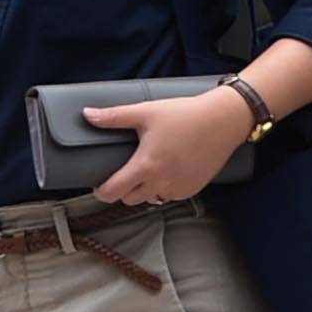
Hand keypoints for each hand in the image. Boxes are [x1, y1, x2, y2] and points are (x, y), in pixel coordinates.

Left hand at [84, 85, 257, 209]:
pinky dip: (165, 188)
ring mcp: (178, 188)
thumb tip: (88, 115)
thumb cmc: (185, 115)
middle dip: (123, 190)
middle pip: (130, 199)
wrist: (223, 120)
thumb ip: (114, 117)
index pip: (113, 192)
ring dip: (145, 191)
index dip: (101, 192)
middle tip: (124, 174)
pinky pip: (171, 196)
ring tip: (147, 171)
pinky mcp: (193, 189)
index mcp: (145, 166)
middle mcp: (161, 182)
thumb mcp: (146, 112)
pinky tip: (168, 171)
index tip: (99, 186)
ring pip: (152, 200)